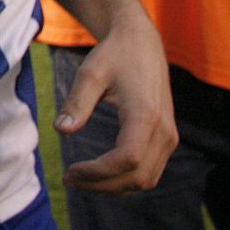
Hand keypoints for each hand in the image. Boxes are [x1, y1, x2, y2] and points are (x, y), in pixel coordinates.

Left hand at [54, 13, 177, 191]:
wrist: (141, 43)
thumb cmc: (114, 55)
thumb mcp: (90, 72)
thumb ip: (77, 102)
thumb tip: (60, 130)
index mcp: (146, 114)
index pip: (127, 159)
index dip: (98, 172)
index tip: (70, 172)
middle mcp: (164, 131)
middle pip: (138, 177)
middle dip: (102, 185)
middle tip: (69, 180)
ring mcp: (169, 137)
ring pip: (146, 179)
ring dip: (114, 187)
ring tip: (80, 179)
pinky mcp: (166, 138)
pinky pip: (150, 171)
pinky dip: (126, 179)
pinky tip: (99, 174)